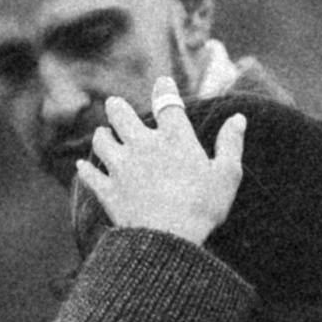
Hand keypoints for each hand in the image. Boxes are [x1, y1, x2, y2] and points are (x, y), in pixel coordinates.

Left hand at [72, 80, 244, 252]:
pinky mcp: (108, 190)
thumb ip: (231, 144)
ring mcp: (121, 167)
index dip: (163, 88)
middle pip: (120, 113)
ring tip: (104, 135)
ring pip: (101, 140)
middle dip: (116, 107)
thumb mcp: (228, 175)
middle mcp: (143, 145)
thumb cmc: (203, 208)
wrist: (169, 239)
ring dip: (102, 136)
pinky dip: (86, 171)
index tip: (161, 82)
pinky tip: (83, 167)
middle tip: (115, 105)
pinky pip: (89, 175)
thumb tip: (238, 118)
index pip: (166, 102)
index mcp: (174, 139)